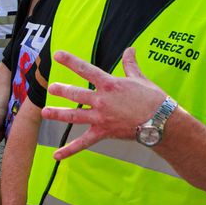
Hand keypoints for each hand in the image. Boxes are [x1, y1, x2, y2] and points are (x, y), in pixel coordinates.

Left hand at [40, 47, 168, 158]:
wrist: (161, 121)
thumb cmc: (153, 98)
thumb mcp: (140, 79)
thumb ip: (130, 64)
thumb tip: (130, 50)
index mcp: (110, 84)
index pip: (86, 70)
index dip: (70, 61)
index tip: (58, 55)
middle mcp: (101, 100)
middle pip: (76, 94)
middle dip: (62, 90)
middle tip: (51, 88)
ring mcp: (100, 117)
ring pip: (74, 116)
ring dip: (58, 114)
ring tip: (45, 112)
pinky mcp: (103, 132)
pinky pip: (83, 142)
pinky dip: (69, 150)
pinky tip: (57, 154)